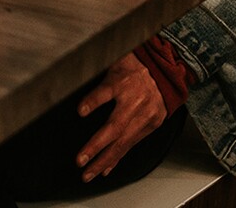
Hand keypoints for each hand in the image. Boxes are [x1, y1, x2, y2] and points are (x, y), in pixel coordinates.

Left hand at [75, 53, 166, 181]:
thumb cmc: (132, 65)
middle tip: (80, 162)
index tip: (80, 112)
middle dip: (96, 148)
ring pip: (123, 142)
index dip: (93, 102)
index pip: (105, 92)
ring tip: (90, 173)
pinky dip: (118, 157)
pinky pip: (132, 144)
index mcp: (123, 82)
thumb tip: (70, 89)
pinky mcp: (152, 125)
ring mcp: (146, 116)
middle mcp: (136, 102)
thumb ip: (94, 77)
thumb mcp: (111, 62)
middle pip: (115, 128)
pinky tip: (106, 169)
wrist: (165, 71)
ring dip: (105, 160)